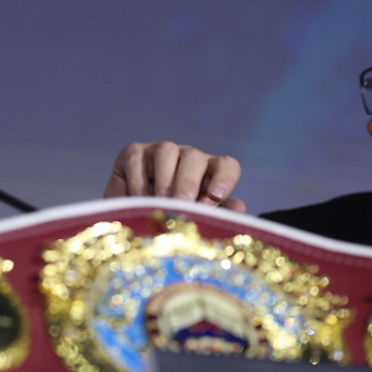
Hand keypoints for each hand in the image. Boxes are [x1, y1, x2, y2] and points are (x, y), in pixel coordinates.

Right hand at [104, 140, 245, 211]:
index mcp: (209, 172)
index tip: (217, 196)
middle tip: (182, 205)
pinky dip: (138, 181)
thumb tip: (239, 207)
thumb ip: (218, 214)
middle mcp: (186, 157)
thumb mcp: (195, 219)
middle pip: (194, 157)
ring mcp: (159, 151)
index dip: (224, 178)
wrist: (132, 216)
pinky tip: (140, 200)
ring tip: (161, 203)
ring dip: (165, 179)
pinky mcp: (134, 153)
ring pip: (167, 151)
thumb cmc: (171, 217)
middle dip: (189, 182)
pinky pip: (137, 158)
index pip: (226, 166)